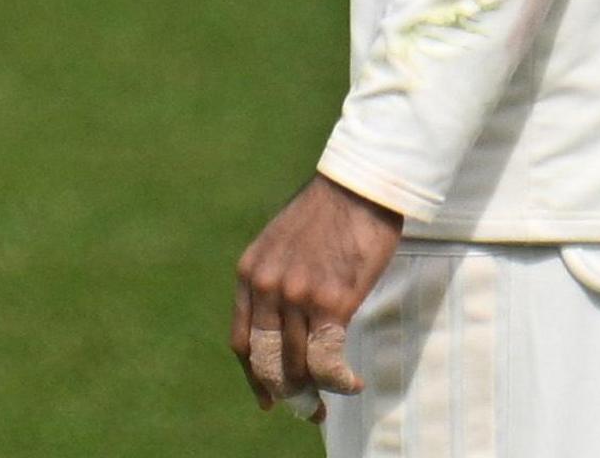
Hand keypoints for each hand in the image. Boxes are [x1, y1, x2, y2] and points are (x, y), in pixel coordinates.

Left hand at [230, 173, 401, 418]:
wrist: (356, 190)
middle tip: (305, 410)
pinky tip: (351, 384)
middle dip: (284, 392)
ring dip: (314, 393)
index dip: (255, 376)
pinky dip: (338, 380)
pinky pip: (328, 359)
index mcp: (249, 274)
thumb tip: (283, 320)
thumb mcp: (280, 245)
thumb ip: (275, 280)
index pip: (243, 341)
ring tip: (328, 404)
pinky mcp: (332, 302)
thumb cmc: (326, 216)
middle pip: (266, 361)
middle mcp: (266, 288)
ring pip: (297, 364)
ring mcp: (296, 297)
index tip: (267, 397)